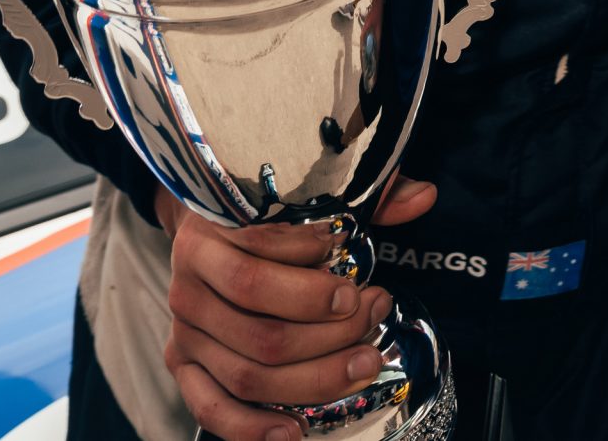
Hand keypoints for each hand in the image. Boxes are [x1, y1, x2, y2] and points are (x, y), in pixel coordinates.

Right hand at [159, 178, 437, 440]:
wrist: (207, 232)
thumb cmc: (267, 214)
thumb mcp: (309, 191)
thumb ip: (367, 194)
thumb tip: (424, 197)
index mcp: (210, 234)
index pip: (261, 257)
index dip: (314, 278)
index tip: (358, 284)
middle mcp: (189, 286)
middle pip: (264, 328)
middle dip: (331, 333)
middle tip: (375, 316)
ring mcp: (184, 331)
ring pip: (250, 372)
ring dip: (314, 377)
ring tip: (365, 362)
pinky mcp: (184, 366)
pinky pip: (211, 407)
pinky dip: (251, 427)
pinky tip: (294, 431)